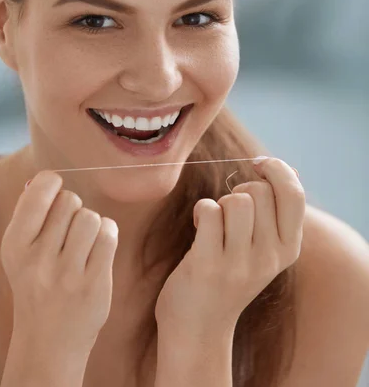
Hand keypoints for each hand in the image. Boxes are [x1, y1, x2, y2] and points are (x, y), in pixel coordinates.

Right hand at [0, 170, 118, 354]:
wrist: (48, 340)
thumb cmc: (36, 284)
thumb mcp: (20, 251)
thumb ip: (29, 213)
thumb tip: (44, 179)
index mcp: (15, 245)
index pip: (40, 190)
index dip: (52, 185)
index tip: (55, 197)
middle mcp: (38, 259)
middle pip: (70, 201)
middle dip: (73, 209)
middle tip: (68, 231)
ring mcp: (67, 274)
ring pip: (91, 217)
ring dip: (92, 224)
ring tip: (84, 242)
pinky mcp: (94, 284)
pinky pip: (109, 235)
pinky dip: (107, 235)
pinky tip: (98, 250)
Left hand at [154, 158, 304, 335]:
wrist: (199, 329)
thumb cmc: (228, 276)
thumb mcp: (263, 249)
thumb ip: (276, 212)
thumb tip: (289, 169)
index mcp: (289, 249)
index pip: (295, 195)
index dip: (277, 170)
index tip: (258, 166)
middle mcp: (270, 258)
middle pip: (260, 191)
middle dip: (240, 191)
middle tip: (229, 214)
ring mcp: (241, 264)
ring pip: (237, 200)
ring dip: (220, 203)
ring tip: (215, 224)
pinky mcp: (209, 266)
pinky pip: (210, 211)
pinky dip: (202, 210)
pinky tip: (199, 228)